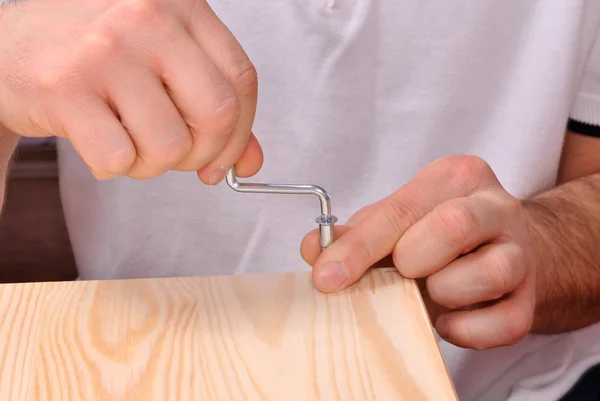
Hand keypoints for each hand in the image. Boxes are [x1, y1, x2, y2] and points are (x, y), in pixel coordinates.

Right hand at [0, 0, 261, 181]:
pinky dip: (113, 167)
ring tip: (128, 143)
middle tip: (178, 158)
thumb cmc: (97, 58)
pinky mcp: (66, 86)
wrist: (9, 47)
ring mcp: (106, 49)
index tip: (224, 160)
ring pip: (170, 146)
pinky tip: (96, 140)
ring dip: (153, 165)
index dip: (240, 133)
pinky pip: (119, 159)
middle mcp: (147, 17)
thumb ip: (212, 108)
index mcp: (181, 4)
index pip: (241, 80)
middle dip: (203, 155)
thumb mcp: (163, 62)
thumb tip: (251, 164)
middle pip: (216, 114)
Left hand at [301, 156, 536, 349]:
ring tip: (430, 290)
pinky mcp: (530, 297)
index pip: (403, 208)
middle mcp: (496, 206)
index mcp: (456, 177)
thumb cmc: (438, 234)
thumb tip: (313, 249)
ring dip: (444, 291)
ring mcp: (520, 251)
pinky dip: (465, 330)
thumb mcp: (396, 222)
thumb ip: (355, 233)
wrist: (502, 250)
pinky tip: (446, 318)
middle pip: (452, 226)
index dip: (360, 246)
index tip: (327, 278)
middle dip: (412, 260)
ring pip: (489, 272)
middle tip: (402, 272)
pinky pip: (503, 324)